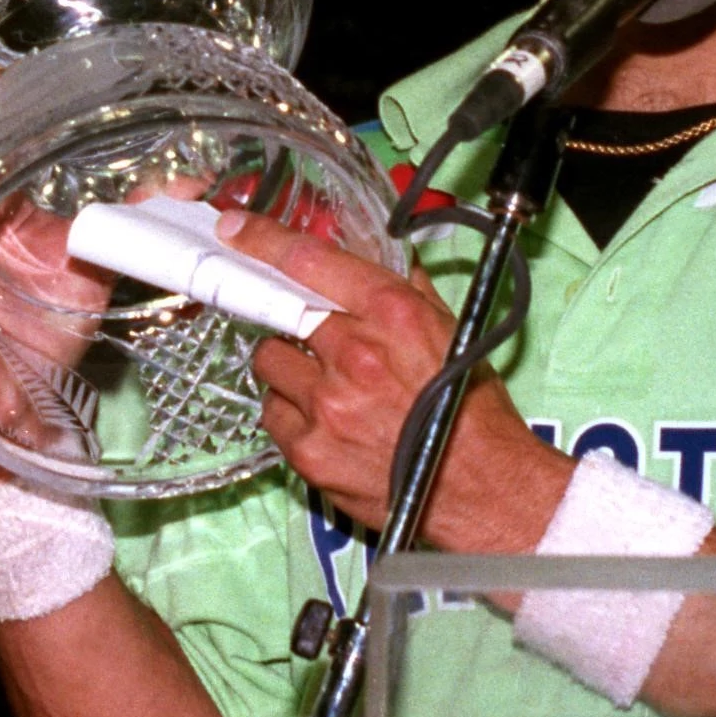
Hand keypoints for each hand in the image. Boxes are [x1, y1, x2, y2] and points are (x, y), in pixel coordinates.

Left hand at [223, 212, 573, 551]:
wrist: (480, 488)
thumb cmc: (470, 411)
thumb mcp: (450, 332)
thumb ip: (405, 290)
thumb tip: (370, 260)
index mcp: (390, 314)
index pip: (308, 261)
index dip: (262, 239)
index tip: (235, 228)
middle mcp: (353, 354)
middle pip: (279, 313)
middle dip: (289, 319)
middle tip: (302, 332)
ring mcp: (326, 405)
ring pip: (269, 364)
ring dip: (289, 368)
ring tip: (324, 384)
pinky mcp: (310, 451)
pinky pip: (273, 414)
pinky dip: (290, 412)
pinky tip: (323, 420)